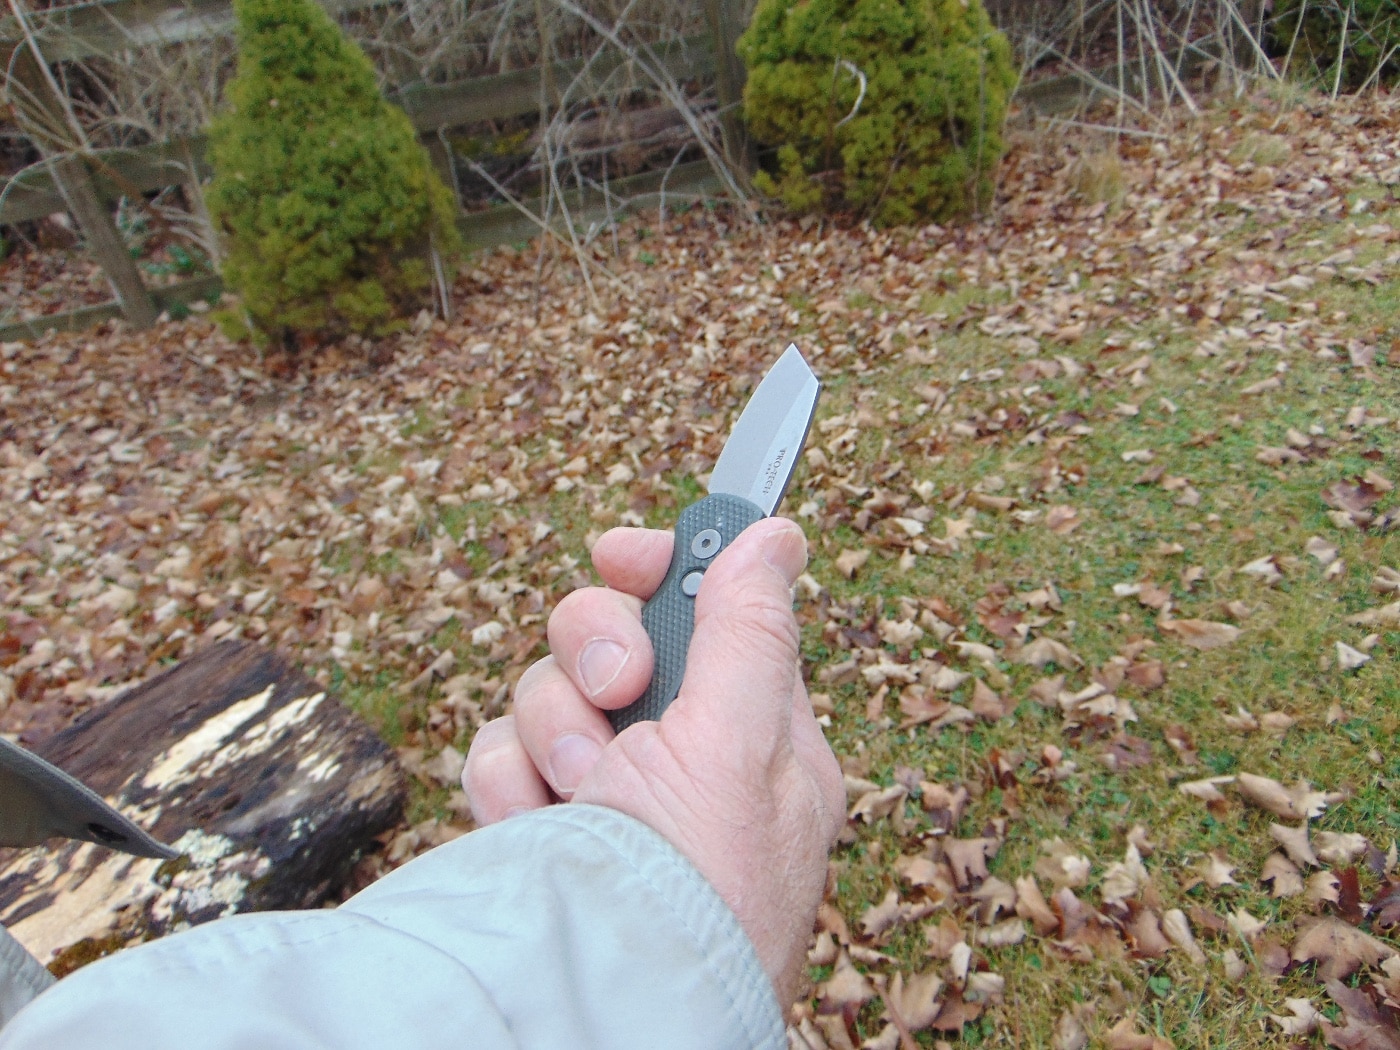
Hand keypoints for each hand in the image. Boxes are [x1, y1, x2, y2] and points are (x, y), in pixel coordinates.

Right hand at [462, 517, 844, 1005]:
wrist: (592, 1016)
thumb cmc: (690, 897)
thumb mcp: (738, 749)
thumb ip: (750, 633)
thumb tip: (777, 535)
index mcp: (755, 736)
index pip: (713, 614)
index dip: (663, 572)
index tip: (622, 555)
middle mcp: (680, 757)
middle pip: (616, 636)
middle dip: (598, 655)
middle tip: (615, 693)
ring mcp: (605, 789)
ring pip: (548, 689)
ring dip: (553, 731)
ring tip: (580, 797)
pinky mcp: (539, 820)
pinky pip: (501, 751)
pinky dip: (509, 786)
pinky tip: (532, 831)